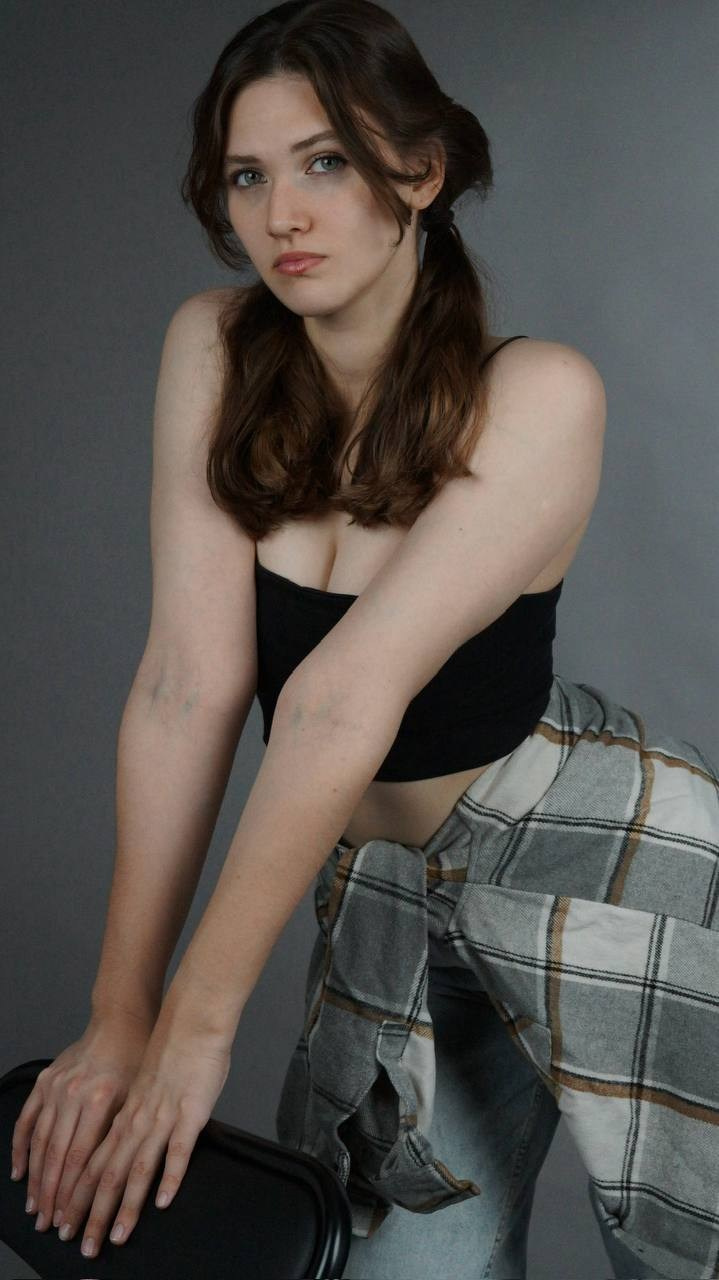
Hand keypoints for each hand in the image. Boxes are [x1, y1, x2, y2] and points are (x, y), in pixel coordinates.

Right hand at [11, 1011, 151, 1235]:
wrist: (121, 1021)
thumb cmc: (139, 1059)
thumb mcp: (140, 1096)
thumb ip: (124, 1134)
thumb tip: (117, 1178)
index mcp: (100, 1100)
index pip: (80, 1159)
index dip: (73, 1194)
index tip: (71, 1220)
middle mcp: (73, 1095)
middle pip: (56, 1157)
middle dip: (52, 1196)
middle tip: (50, 1225)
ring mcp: (55, 1089)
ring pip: (40, 1143)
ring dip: (35, 1180)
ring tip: (35, 1208)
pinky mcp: (44, 1082)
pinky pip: (26, 1121)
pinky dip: (21, 1149)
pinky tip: (19, 1172)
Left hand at [49, 1008, 230, 1261]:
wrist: (191, 1020)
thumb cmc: (170, 1050)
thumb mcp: (140, 1086)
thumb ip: (133, 1115)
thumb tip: (126, 1140)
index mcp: (121, 1113)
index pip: (89, 1162)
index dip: (75, 1195)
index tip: (64, 1222)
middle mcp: (135, 1119)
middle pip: (107, 1174)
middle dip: (91, 1213)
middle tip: (83, 1245)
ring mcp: (161, 1117)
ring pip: (136, 1168)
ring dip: (124, 1206)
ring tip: (116, 1235)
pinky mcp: (190, 1113)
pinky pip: (177, 1151)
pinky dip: (168, 1178)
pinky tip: (162, 1202)